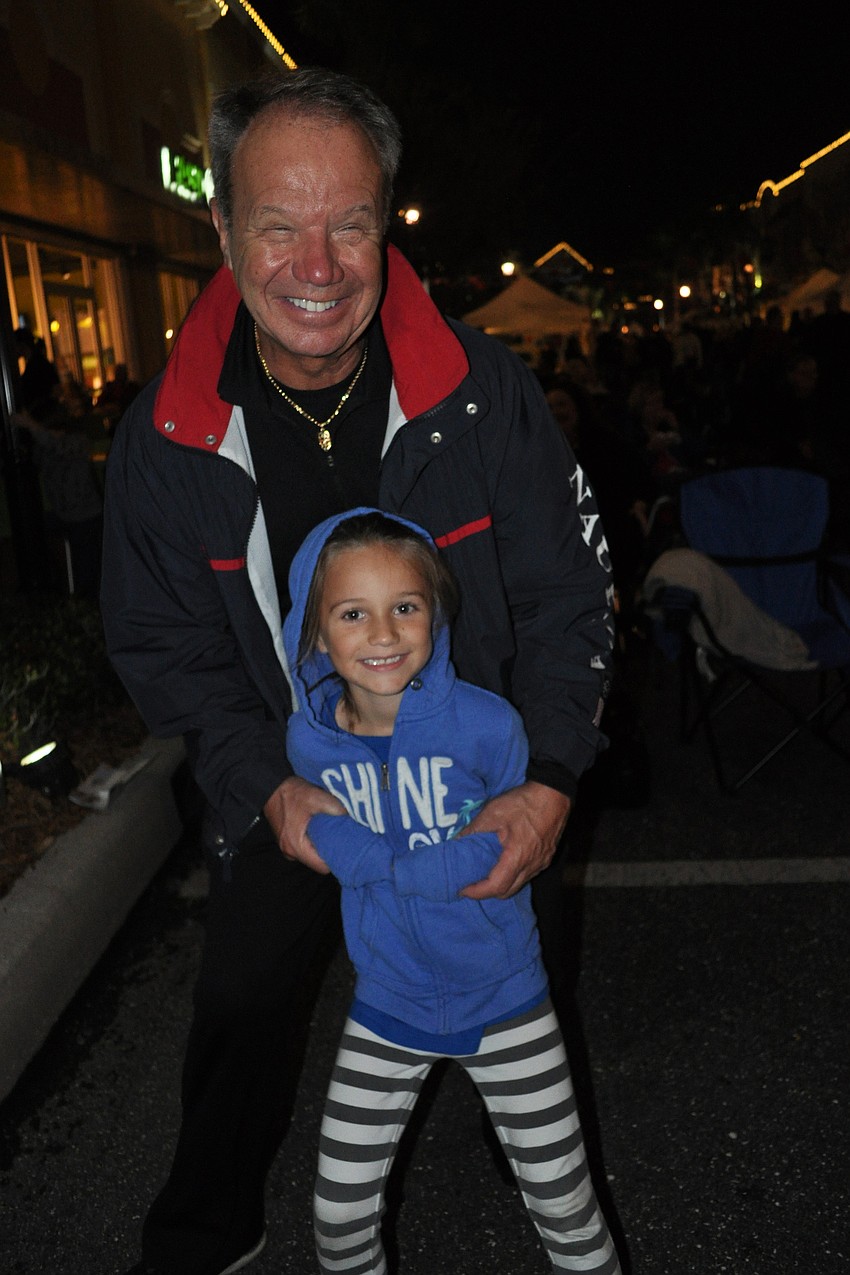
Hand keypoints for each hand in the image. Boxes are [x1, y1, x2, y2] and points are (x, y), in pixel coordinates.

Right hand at [263, 775, 343, 873]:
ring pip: (311, 856)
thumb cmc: (292, 794)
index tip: (346, 848)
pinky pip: (305, 849)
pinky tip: (320, 829)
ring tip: (332, 832)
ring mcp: (287, 849)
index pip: (322, 867)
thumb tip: (351, 819)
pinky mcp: (287, 842)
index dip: (336, 859)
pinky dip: (313, 842)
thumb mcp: (317, 797)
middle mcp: (290, 852)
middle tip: (343, 839)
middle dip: (330, 852)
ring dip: (321, 846)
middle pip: (317, 862)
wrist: (271, 787)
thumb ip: (336, 809)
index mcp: (296, 846)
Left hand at [458, 782, 570, 899]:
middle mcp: (531, 866)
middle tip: (470, 883)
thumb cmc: (523, 802)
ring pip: (518, 884)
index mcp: (517, 857)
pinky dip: (512, 876)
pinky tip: (503, 863)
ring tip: (484, 874)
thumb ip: (473, 830)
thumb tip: (455, 842)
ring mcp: (541, 863)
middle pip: (507, 891)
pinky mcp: (547, 858)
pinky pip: (527, 875)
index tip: (461, 889)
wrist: (554, 792)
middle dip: (486, 892)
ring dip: (500, 884)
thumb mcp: (493, 812)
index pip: (495, 886)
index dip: (477, 892)